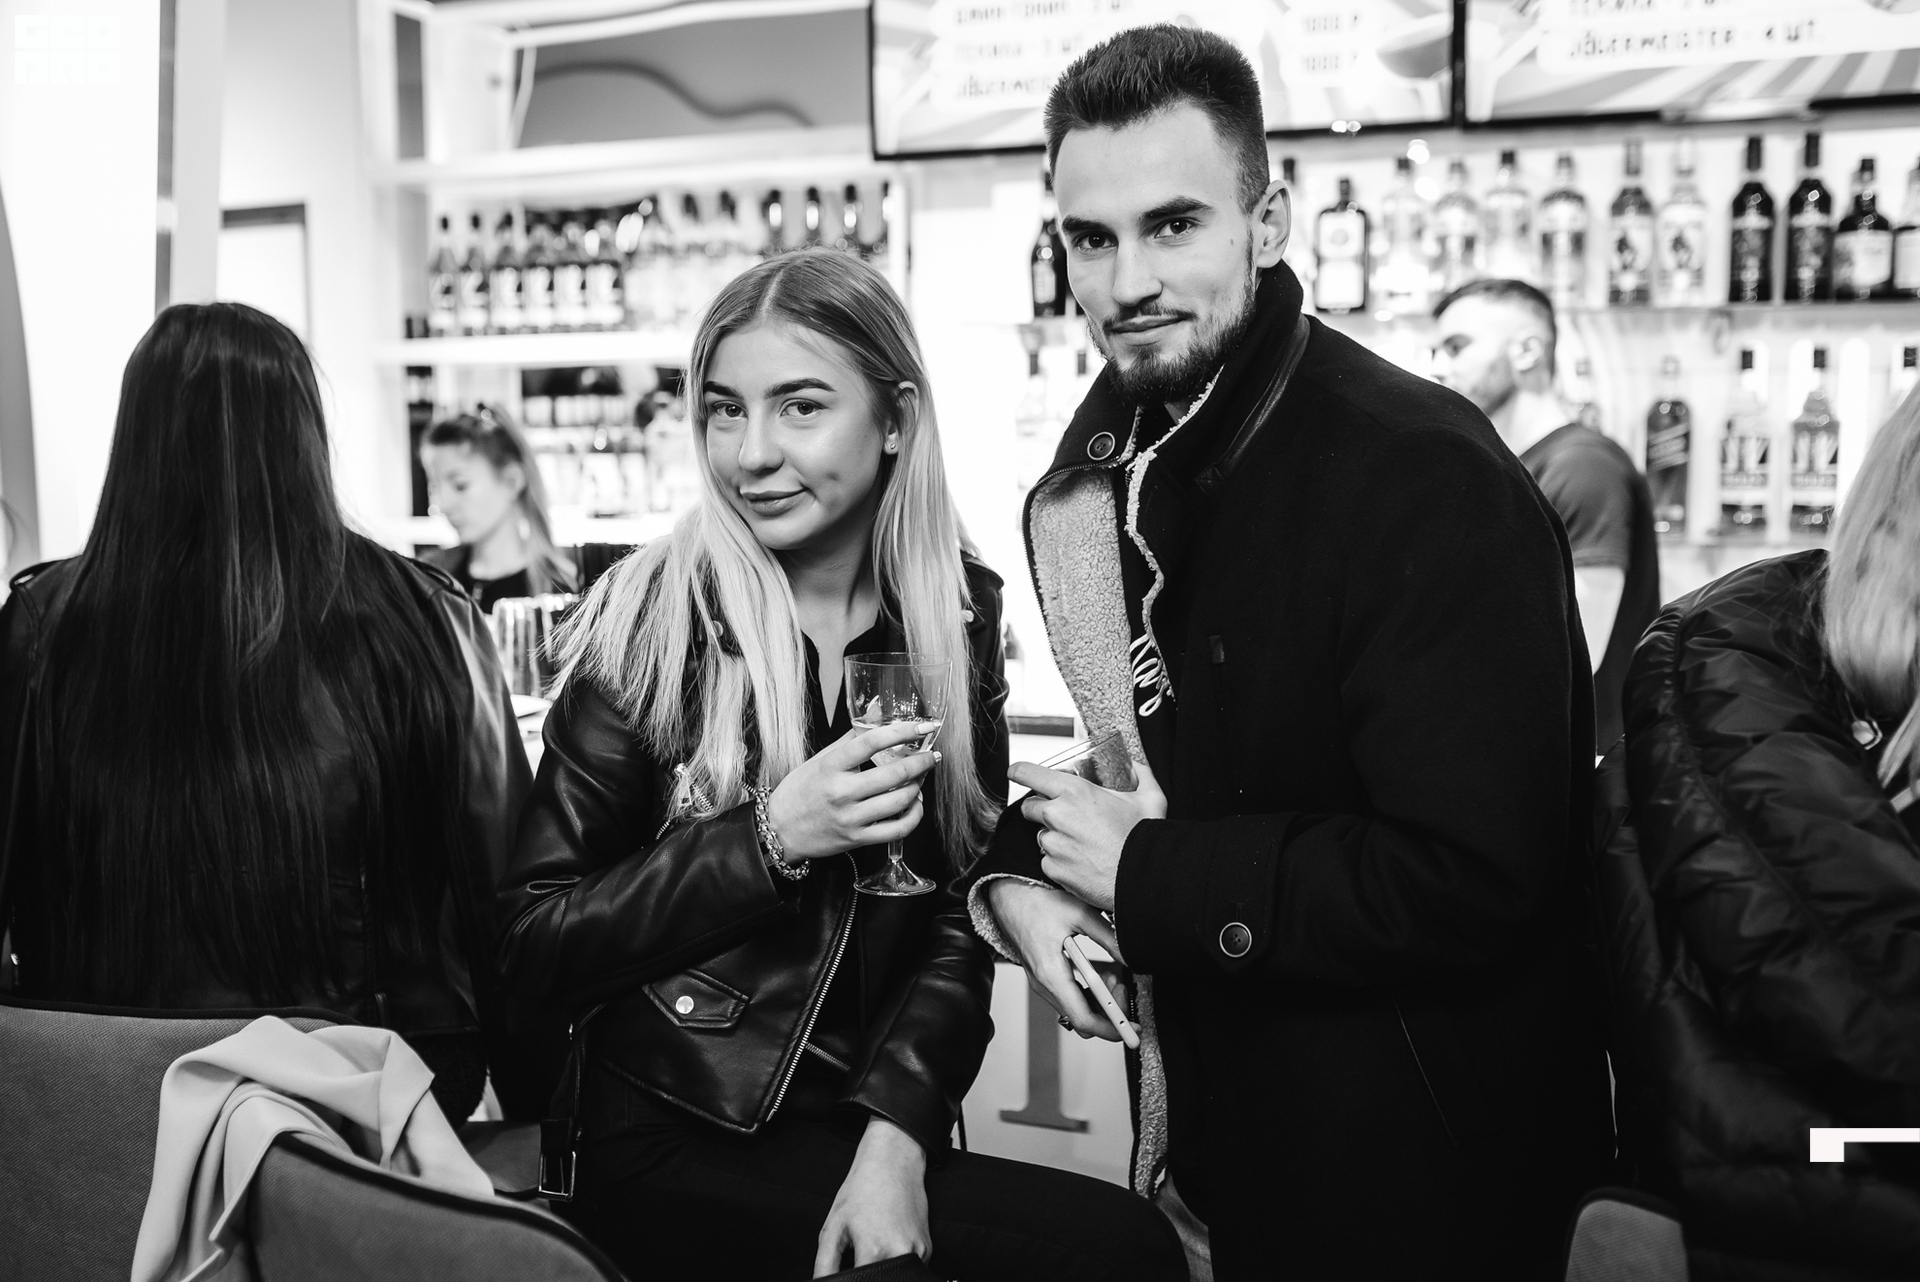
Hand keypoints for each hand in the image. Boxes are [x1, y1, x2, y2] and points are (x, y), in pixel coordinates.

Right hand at [767, 723, 938, 862]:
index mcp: (831, 766)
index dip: (902, 731)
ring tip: (921, 777)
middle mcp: (841, 792)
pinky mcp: (858, 839)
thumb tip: (876, 710)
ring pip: (900, 801)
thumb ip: (852, 737)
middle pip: (894, 773)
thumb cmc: (802, 791)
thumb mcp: (822, 759)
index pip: (871, 742)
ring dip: (919, 786)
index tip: (923, 726)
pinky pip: (897, 829)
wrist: (780, 829)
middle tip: (931, 755)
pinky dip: (914, 815)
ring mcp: (850, 818)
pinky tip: (915, 804)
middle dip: (922, 761)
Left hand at [813, 1117, 929, 1276]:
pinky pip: (909, 1268)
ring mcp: (919, 1253)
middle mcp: (901, 1254)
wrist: (893, 1162)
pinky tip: (889, 1240)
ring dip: (882, 1269)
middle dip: (867, 1274)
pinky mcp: (928, 1250)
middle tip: (860, 1252)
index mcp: (875, 1250)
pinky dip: (896, 1262)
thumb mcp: (834, 1225)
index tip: (850, 1268)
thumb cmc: (862, 1189)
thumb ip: (825, 1263)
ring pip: (895, 1276)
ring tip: (875, 1242)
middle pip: (880, 1281)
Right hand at [984, 879, 1128, 1041]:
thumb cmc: (1038, 902)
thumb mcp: (1080, 913)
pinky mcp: (1044, 980)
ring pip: (1076, 1013)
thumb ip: (1108, 937)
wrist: (1009, 896)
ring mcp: (1042, 985)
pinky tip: (1099, 976)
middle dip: (1109, 1012)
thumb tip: (1130, 958)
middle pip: (1081, 1021)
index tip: (1132, 1027)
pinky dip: (1089, 996)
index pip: (1084, 1019)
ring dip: (1099, 1003)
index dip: (1112, 1028)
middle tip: (1122, 988)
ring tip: (1112, 977)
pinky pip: (1069, 1000)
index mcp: (1051, 974)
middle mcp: (1044, 986)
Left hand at [1011, 760, 1166, 912]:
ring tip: (1082, 842)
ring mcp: (1052, 844)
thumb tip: (1136, 765)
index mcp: (1074, 791)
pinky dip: (1059, 860)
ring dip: (1054, 836)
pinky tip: (1081, 861)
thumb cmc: (1142, 838)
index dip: (1019, 772)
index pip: (1028, 773)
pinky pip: (1047, 860)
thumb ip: (1141, 774)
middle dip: (1042, 808)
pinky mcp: (1052, 868)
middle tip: (1065, 815)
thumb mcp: (1149, 798)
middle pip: (1030, 806)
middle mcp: (1056, 815)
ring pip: (1041, 835)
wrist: (1142, 878)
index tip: (1017, 773)